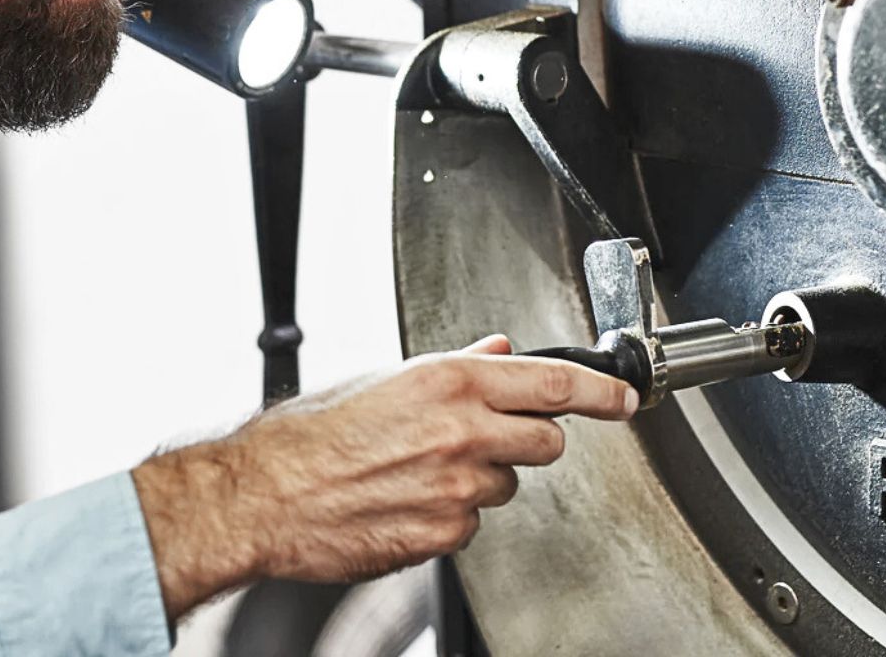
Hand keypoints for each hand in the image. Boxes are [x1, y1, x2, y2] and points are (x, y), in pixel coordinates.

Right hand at [131, 335, 637, 617]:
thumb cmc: (309, 436)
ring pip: (505, 488)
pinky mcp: (442, 535)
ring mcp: (455, 489)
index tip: (622, 399)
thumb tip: (499, 350)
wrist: (263, 496)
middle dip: (527, 442)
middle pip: (545, 442)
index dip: (601, 393)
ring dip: (480, 482)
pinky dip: (448, 518)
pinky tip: (406, 503)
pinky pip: (469, 527)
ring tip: (420, 473)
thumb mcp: (385, 378)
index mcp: (449, 382)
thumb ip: (456, 366)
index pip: (554, 384)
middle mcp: (461, 432)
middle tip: (488, 441)